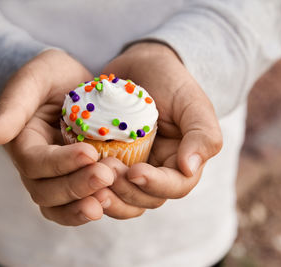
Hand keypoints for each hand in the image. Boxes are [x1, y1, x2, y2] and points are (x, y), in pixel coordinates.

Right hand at [0, 50, 115, 225]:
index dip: (60, 162)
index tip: (89, 153)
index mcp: (22, 142)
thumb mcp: (36, 78)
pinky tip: (109, 203)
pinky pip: (74, 206)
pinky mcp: (74, 180)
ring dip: (81, 206)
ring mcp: (53, 176)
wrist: (73, 84)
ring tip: (108, 198)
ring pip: (57, 206)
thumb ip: (14, 103)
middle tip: (107, 175)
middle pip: (45, 191)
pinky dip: (87, 209)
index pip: (34, 162)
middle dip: (76, 187)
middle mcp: (35, 165)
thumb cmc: (52, 75)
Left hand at [94, 42, 222, 217]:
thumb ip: (202, 134)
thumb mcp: (192, 102)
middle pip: (146, 199)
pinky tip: (78, 176)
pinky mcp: (111, 162)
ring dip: (109, 195)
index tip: (135, 172)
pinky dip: (92, 187)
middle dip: (127, 191)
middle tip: (106, 170)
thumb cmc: (169, 80)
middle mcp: (158, 171)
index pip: (176, 186)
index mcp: (182, 161)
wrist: (139, 66)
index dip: (156, 185)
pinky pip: (103, 185)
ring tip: (90, 179)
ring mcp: (133, 168)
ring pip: (124, 199)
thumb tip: (190, 169)